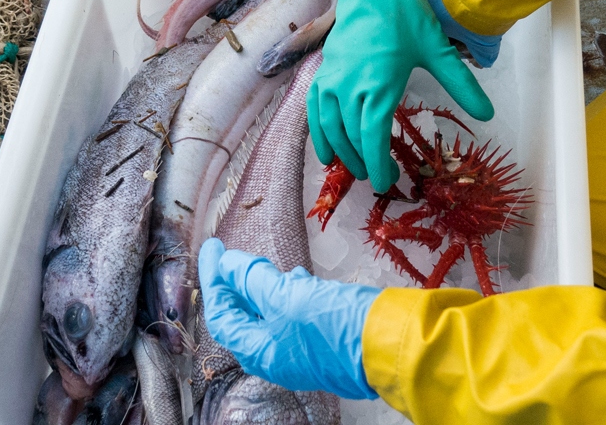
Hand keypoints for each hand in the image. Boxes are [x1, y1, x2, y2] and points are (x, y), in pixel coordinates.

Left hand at [198, 238, 380, 399]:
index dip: (214, 280)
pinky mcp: (320, 339)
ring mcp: (299, 350)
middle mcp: (276, 356)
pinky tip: (296, 277)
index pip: (222, 315)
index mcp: (260, 353)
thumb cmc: (337, 326)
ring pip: (268, 313)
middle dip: (234, 284)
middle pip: (242, 316)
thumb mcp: (287, 296)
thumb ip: (252, 280)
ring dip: (260, 287)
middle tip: (228, 254)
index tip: (213, 249)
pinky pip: (291, 314)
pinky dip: (286, 293)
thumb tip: (227, 264)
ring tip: (262, 263)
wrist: (392, 345)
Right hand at [309, 0, 492, 191]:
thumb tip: (488, 113)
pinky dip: (318, 134)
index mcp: (379, 84)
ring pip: (331, 127)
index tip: (385, 181)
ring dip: (341, 152)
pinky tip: (325, 151)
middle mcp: (350, 86)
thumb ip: (461, 84)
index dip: (377, 163)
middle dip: (362, 162)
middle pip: (351, 136)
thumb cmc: (406, 17)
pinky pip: (315, 111)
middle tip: (376, 177)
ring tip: (354, 168)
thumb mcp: (437, 51)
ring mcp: (332, 79)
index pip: (372, 136)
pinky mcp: (323, 73)